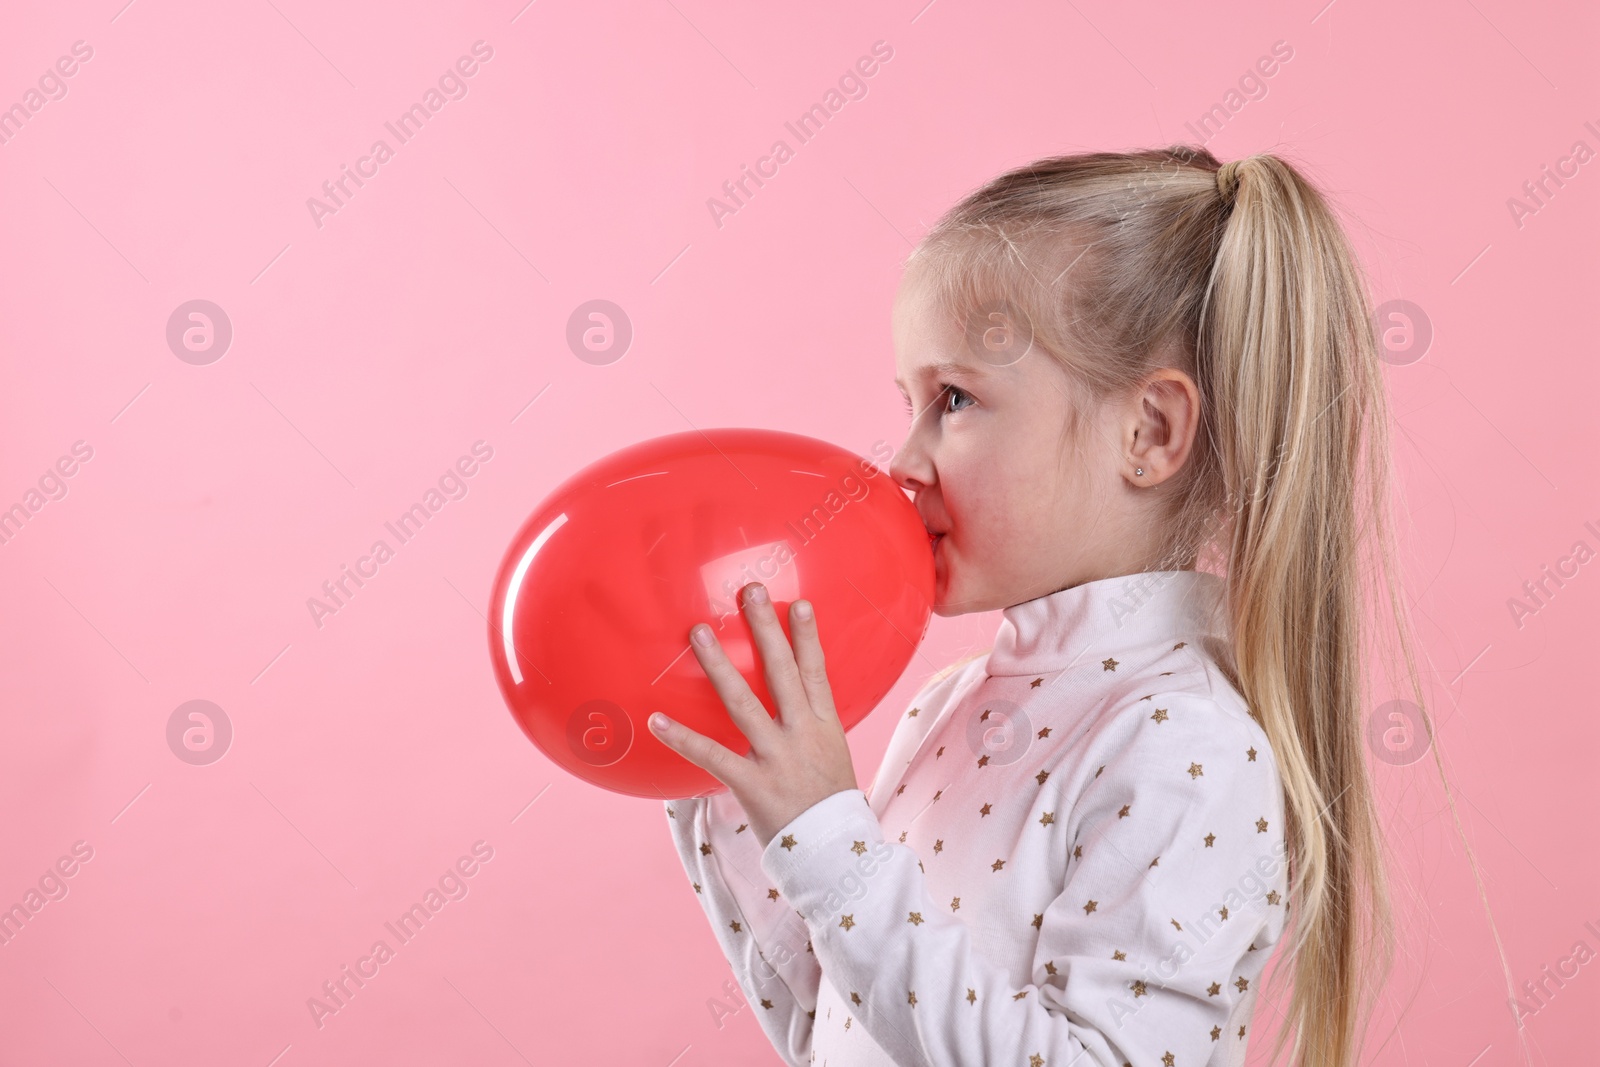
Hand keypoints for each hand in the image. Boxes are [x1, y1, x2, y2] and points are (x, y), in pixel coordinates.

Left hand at [648, 581, 858, 849]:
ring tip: (699, 632)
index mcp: (825, 726)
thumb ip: (812, 729)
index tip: (799, 602)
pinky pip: (711, 755)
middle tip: (750, 591)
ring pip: (743, 702)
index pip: (816, 672)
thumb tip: (798, 705)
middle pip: (782, 671)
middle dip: (766, 628)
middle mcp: (802, 734)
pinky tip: (657, 718)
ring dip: (718, 665)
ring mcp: (777, 757)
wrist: (835, 856)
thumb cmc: (829, 806)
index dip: (808, 636)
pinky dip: (682, 737)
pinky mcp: (752, 784)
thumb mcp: (833, 758)